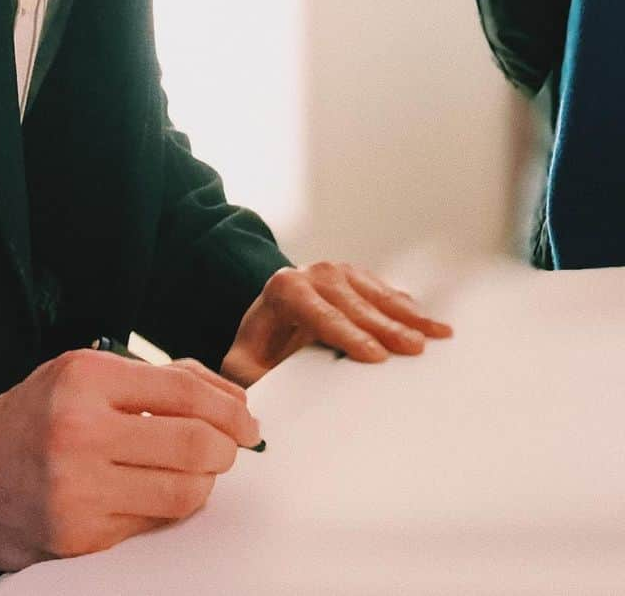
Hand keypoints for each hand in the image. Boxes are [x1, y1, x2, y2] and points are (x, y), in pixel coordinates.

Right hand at [0, 349, 260, 570]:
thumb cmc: (30, 416)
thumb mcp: (82, 372)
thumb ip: (155, 378)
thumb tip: (231, 397)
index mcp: (85, 377)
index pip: (185, 391)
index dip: (231, 408)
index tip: (248, 420)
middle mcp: (81, 430)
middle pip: (197, 443)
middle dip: (229, 448)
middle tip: (233, 448)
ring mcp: (80, 488)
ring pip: (185, 491)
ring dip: (205, 482)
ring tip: (196, 472)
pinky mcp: (80, 536)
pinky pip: (154, 524)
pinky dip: (168, 509)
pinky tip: (156, 493)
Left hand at [220, 261, 452, 386]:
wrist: (268, 316)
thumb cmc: (259, 346)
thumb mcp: (242, 363)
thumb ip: (245, 380)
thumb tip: (249, 409)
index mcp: (285, 290)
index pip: (321, 315)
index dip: (349, 335)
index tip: (375, 356)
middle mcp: (314, 274)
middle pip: (355, 304)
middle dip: (387, 327)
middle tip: (416, 349)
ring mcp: (339, 271)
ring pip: (377, 294)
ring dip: (409, 315)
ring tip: (439, 334)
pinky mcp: (358, 276)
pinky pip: (387, 292)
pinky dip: (411, 309)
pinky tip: (434, 324)